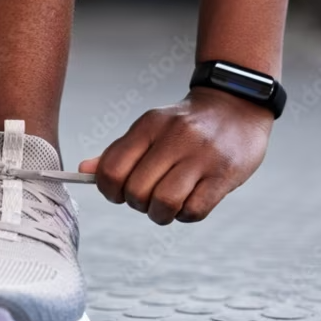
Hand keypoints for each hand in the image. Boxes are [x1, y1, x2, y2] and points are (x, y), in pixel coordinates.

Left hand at [78, 87, 272, 224]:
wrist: (237, 106)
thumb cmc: (185, 125)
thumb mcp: (149, 128)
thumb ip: (118, 152)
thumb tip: (84, 171)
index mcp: (149, 126)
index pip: (112, 168)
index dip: (109, 191)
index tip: (119, 193)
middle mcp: (174, 138)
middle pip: (137, 190)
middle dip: (137, 204)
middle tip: (147, 199)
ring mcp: (201, 157)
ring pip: (164, 202)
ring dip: (160, 214)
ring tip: (166, 205)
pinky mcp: (224, 174)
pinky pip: (195, 210)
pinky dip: (185, 215)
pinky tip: (188, 203)